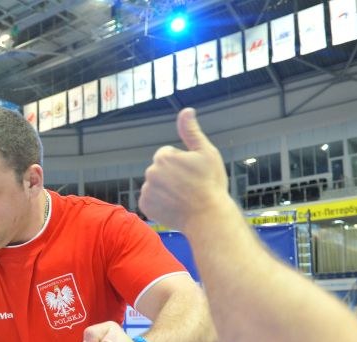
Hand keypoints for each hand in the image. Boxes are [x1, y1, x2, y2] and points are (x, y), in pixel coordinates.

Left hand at [139, 108, 231, 231]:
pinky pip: (151, 199)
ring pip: (155, 184)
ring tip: (182, 197)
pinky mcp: (145, 206)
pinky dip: (159, 202)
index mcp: (163, 157)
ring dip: (165, 189)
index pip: (167, 155)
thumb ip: (191, 132)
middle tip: (189, 186)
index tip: (192, 173)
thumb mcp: (206, 153)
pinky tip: (174, 206)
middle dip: (171, 175)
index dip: (182, 163)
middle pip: (160, 170)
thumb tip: (186, 111)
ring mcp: (146, 191)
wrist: (208, 216)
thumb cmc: (211, 184)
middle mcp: (150, 173)